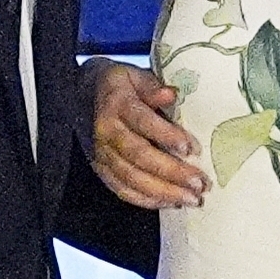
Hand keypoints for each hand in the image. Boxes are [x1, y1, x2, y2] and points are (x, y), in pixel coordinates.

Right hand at [86, 58, 205, 210]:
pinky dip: (147, 200)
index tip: (191, 148)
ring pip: (131, 177)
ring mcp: (101, 153)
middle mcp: (106, 132)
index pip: (141, 122)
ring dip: (163, 191)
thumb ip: (152, 86)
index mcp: (117, 105)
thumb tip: (171, 94)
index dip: (166, 136)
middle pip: (138, 155)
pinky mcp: (100, 168)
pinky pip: (122, 189)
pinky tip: (171, 203)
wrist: (80, 94)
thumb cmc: (119, 86)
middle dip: (171, 172)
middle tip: (199, 183)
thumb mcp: (133, 75)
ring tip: (192, 199)